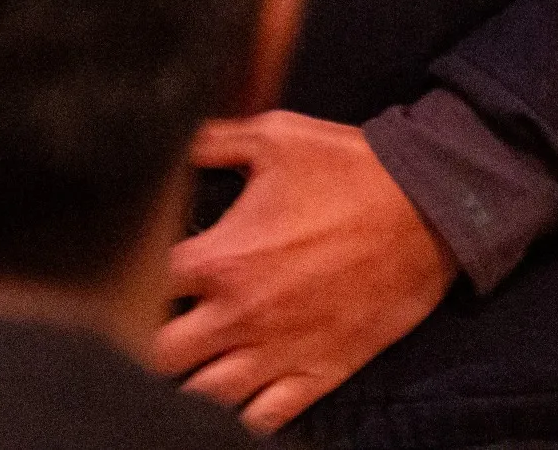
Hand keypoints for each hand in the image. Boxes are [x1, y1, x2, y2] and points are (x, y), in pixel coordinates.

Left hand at [153, 113, 452, 436]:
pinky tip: (232, 399)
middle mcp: (240, 316)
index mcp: (221, 258)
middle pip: (162, 357)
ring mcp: (279, 353)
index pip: (142, 289)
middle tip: (151, 328)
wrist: (429, 209)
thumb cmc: (350, 169)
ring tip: (187, 366)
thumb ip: (212, 141)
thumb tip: (172, 139)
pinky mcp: (318, 374)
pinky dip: (241, 416)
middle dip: (148, 344)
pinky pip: (263, 420)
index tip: (131, 274)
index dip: (128, 282)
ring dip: (189, 382)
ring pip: (206, 398)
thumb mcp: (275, 136)